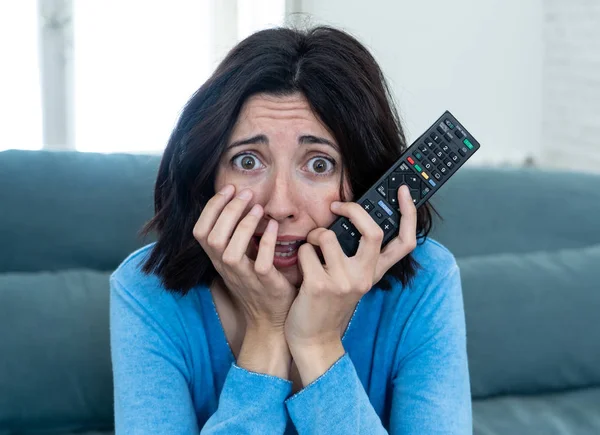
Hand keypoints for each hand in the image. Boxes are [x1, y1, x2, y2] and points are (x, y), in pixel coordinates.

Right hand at [193, 184, 296, 331]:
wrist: (271, 319)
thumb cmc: (257, 284)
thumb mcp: (240, 259)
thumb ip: (236, 237)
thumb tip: (239, 204)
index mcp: (218, 260)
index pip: (200, 231)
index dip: (211, 208)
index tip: (228, 189)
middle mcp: (226, 268)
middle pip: (212, 237)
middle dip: (227, 210)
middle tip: (245, 194)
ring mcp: (245, 278)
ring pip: (230, 251)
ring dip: (243, 225)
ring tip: (258, 207)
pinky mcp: (265, 285)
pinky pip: (261, 263)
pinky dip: (267, 241)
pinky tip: (273, 226)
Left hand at [284, 185, 417, 384]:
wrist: (314, 341)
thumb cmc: (328, 305)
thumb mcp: (352, 281)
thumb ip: (357, 256)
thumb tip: (350, 219)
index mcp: (375, 273)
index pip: (406, 242)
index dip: (409, 214)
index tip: (403, 192)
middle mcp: (365, 277)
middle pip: (373, 232)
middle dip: (353, 210)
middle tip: (337, 206)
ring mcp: (344, 282)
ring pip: (328, 237)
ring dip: (314, 235)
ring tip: (310, 246)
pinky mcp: (320, 286)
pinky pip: (307, 251)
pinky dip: (300, 253)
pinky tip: (300, 267)